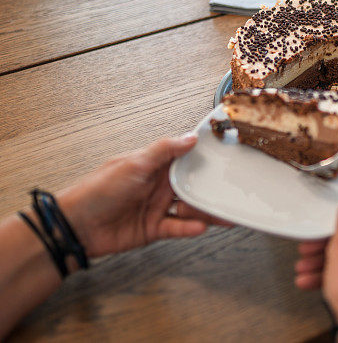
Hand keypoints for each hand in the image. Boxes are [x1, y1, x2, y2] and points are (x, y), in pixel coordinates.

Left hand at [56, 135, 228, 257]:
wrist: (76, 226)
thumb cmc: (98, 190)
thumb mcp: (134, 163)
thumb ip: (164, 150)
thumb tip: (190, 137)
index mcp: (155, 166)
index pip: (185, 158)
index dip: (204, 157)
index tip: (226, 155)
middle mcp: (159, 186)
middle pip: (193, 185)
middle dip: (211, 187)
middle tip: (232, 189)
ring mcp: (157, 207)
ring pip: (190, 208)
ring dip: (207, 210)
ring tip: (225, 212)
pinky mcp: (154, 229)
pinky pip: (179, 228)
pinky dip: (190, 228)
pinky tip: (201, 226)